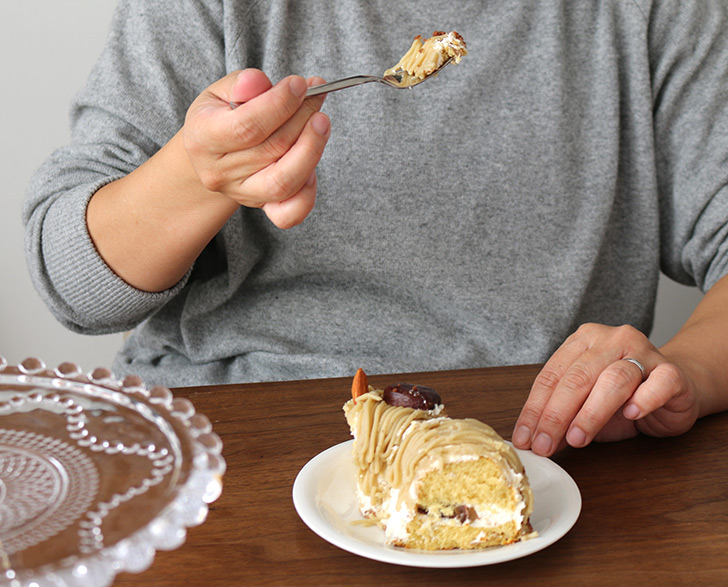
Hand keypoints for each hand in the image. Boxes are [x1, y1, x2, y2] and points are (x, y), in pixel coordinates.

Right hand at [183, 68, 330, 227]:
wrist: (213, 156)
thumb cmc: (221, 117)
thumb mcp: (221, 92)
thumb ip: (240, 84)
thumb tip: (259, 83)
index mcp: (202, 139)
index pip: (247, 126)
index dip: (280, 104)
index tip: (299, 84)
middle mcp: (219, 173)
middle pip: (272, 149)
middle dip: (303, 117)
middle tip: (318, 93)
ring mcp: (242, 194)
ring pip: (284, 181)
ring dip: (311, 149)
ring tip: (321, 122)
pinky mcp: (262, 207)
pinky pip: (290, 213)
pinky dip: (308, 191)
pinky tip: (313, 163)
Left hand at [512, 323, 699, 456]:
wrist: (674, 388)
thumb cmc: (623, 397)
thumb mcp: (585, 406)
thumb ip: (562, 417)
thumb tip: (535, 441)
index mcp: (583, 341)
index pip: (551, 376)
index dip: (535, 409)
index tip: (524, 438)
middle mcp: (612, 341)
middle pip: (578, 377)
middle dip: (555, 415)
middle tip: (544, 444)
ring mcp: (645, 353)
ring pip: (614, 379)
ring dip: (591, 413)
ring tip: (576, 439)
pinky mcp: (672, 373)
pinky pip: (659, 383)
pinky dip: (643, 399)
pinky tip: (631, 414)